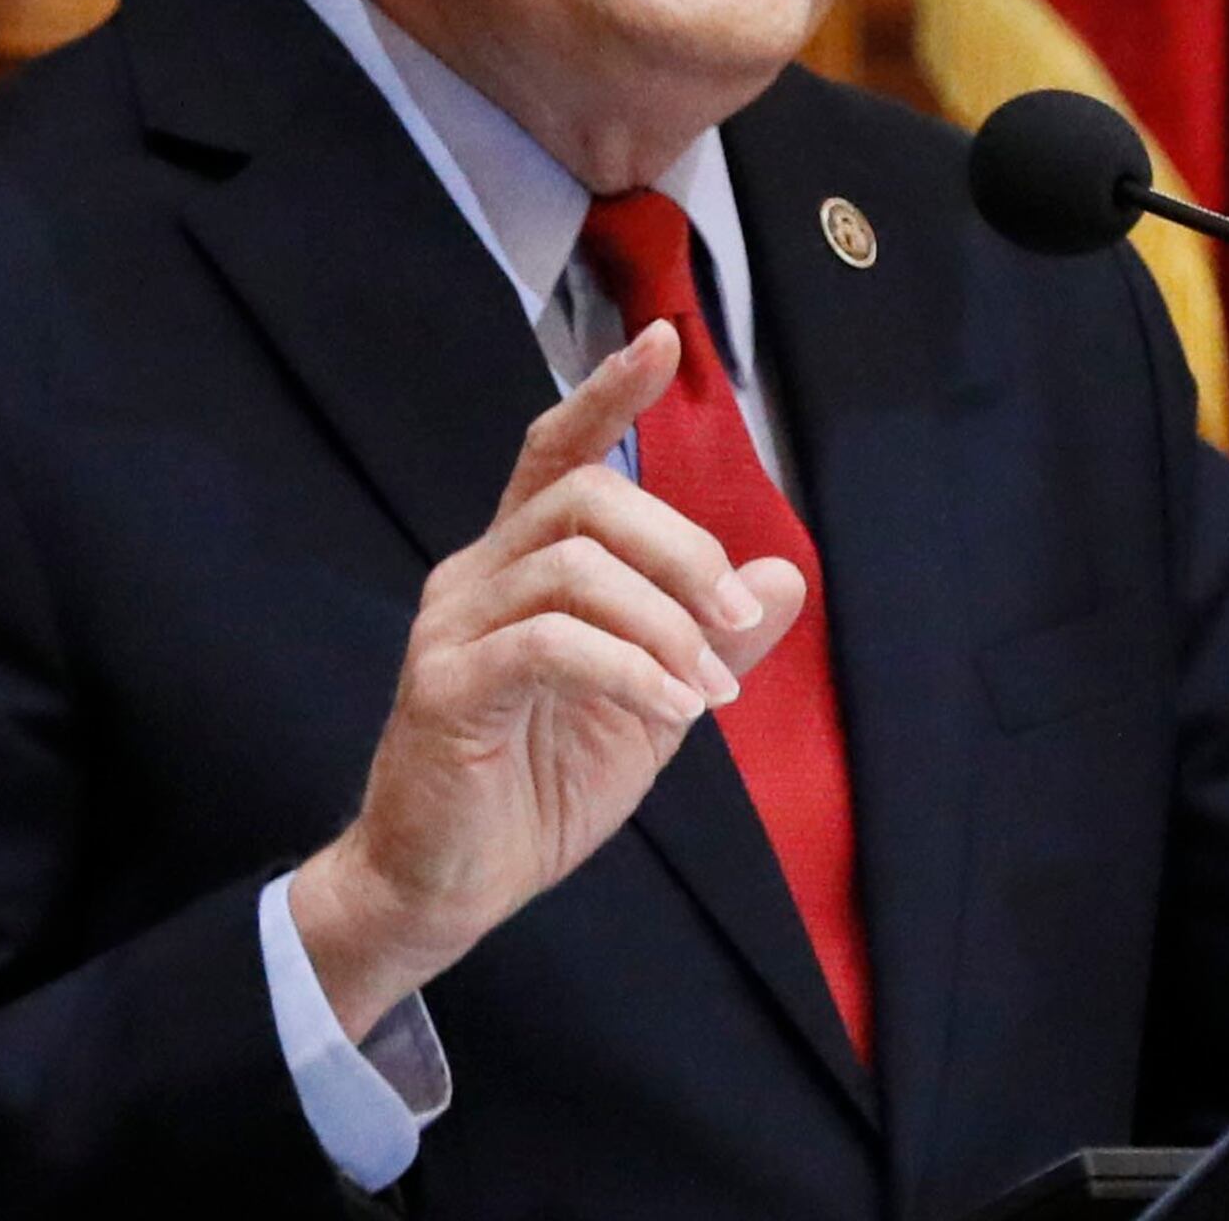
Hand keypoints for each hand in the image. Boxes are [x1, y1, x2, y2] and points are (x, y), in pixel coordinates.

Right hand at [292, 322, 807, 1036]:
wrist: (450, 888)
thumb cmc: (539, 786)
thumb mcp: (652, 704)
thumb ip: (709, 639)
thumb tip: (783, 577)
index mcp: (522, 566)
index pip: (555, 452)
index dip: (606, 394)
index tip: (663, 341)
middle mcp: (478, 575)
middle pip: (583, 496)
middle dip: (681, 545)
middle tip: (734, 621)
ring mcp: (454, 627)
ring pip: (572, 564)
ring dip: (665, 618)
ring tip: (708, 690)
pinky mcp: (445, 688)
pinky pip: (550, 643)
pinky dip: (628, 666)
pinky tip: (669, 707)